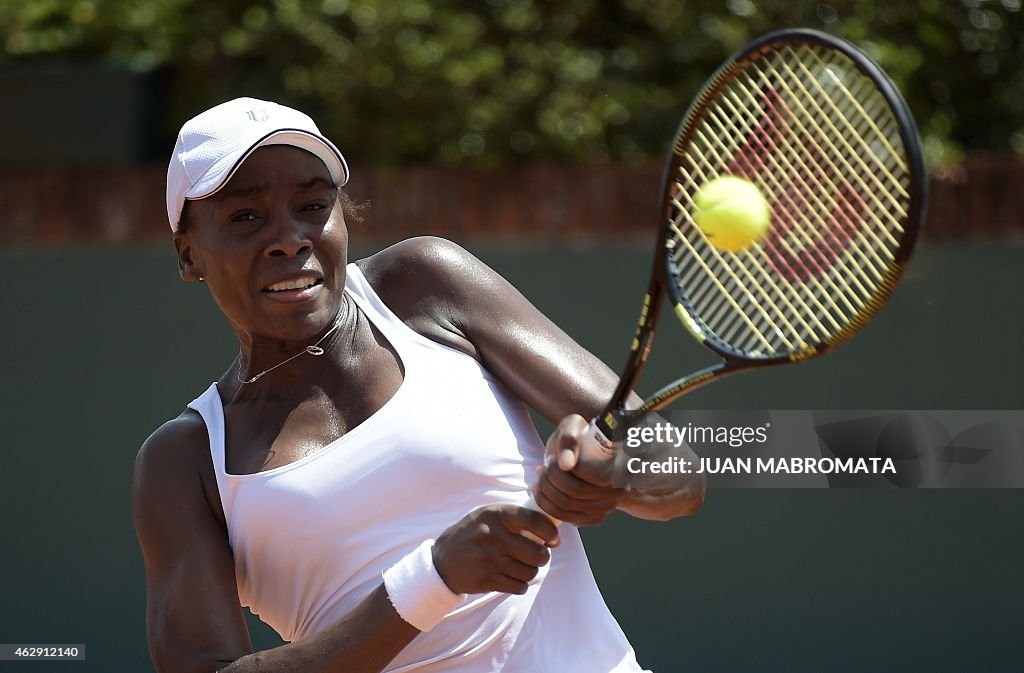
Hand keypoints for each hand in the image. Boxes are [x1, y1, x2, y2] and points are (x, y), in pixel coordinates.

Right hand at [432, 504, 558, 595]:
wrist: (442, 561)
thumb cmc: (474, 534)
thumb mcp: (489, 515)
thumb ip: (518, 517)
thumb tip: (553, 533)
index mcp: (495, 514)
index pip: (534, 520)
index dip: (550, 532)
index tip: (553, 539)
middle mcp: (492, 536)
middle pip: (537, 553)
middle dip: (542, 556)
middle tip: (536, 555)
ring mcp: (488, 559)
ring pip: (530, 572)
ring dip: (530, 571)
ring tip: (520, 566)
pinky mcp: (485, 580)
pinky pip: (519, 587)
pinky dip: (520, 584)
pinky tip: (511, 577)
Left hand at [533, 414, 623, 525]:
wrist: (587, 455)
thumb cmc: (579, 437)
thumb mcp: (573, 426)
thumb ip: (570, 439)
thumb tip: (566, 464)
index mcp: (620, 464)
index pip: (587, 476)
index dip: (561, 471)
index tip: (551, 460)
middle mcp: (620, 489)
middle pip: (574, 493)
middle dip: (548, 481)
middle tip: (541, 469)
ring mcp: (609, 506)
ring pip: (567, 508)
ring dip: (545, 493)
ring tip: (540, 479)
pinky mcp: (596, 517)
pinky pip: (568, 519)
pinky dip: (549, 507)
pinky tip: (544, 492)